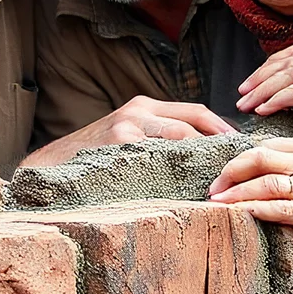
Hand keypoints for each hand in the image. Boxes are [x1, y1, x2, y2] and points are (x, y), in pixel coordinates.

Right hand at [21, 97, 235, 167]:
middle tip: (242, 161)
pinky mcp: (119, 147)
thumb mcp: (125, 137)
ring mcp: (127, 129)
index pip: (195, 111)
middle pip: (194, 121)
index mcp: (142, 107)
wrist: (49, 168)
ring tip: (226, 174)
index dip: (222, 127)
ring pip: (181, 138)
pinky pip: (160, 158)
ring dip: (207, 157)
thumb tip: (200, 155)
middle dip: (221, 142)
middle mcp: (137, 112)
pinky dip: (182, 171)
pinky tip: (195, 186)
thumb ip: (156, 138)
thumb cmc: (93, 158)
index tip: (240, 146)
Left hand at [208, 137, 292, 268]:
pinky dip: (254, 209)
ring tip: (216, 203)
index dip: (240, 157)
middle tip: (212, 188)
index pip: (268, 145)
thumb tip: (270, 174)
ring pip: (264, 182)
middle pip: (259, 157)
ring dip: (235, 193)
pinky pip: (279, 208)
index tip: (224, 173)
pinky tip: (239, 214)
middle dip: (229, 172)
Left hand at [236, 44, 292, 170]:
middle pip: (290, 59)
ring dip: (264, 90)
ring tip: (248, 107)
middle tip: (241, 97)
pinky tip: (265, 112)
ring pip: (292, 73)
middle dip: (260, 78)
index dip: (268, 67)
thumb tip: (277, 95)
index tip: (248, 86)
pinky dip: (277, 100)